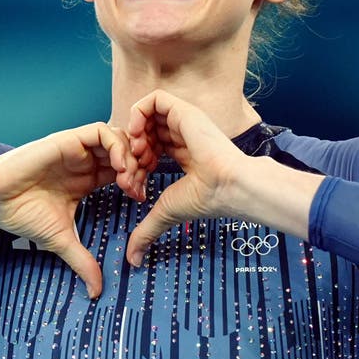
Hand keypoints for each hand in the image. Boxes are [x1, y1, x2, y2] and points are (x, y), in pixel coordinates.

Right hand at [0, 122, 143, 297]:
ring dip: (131, 155)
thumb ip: (82, 262)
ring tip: (129, 179)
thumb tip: (96, 292)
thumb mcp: (61, 240)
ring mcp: (77, 149)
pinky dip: (116, 145)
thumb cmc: (22, 215)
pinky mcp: (68, 139)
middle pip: (126, 152)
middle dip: (139, 167)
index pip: (123, 172)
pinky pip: (101, 131)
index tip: (140, 200)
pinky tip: (118, 166)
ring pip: (118, 138)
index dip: (137, 182)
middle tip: (138, 189)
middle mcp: (85, 162)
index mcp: (87, 180)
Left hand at [125, 90, 248, 265]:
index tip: (134, 183)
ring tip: (135, 152)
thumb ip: (147, 231)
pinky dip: (138, 113)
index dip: (134, 163)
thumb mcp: (165, 212)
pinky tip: (137, 135)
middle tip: (131, 168)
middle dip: (130, 150)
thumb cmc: (205, 199)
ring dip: (132, 132)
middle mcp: (183, 135)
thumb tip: (132, 260)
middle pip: (144, 132)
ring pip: (146, 114)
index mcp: (183, 153)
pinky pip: (154, 98)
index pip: (149, 148)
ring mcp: (183, 121)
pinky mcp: (184, 110)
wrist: (228, 186)